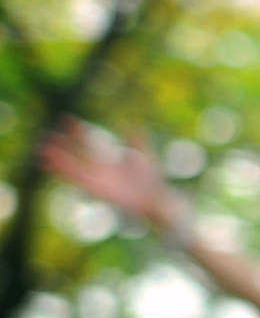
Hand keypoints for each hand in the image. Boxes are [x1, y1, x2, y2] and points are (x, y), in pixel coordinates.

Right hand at [41, 121, 177, 226]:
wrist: (157, 198)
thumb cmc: (152, 180)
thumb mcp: (145, 155)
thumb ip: (138, 140)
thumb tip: (134, 124)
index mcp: (107, 161)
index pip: (88, 143)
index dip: (77, 131)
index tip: (66, 119)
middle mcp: (99, 171)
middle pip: (75, 155)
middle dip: (61, 146)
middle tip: (46, 135)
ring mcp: (97, 181)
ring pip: (72, 169)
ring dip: (58, 161)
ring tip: (44, 150)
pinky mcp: (97, 190)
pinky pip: (78, 181)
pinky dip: (66, 174)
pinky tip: (54, 167)